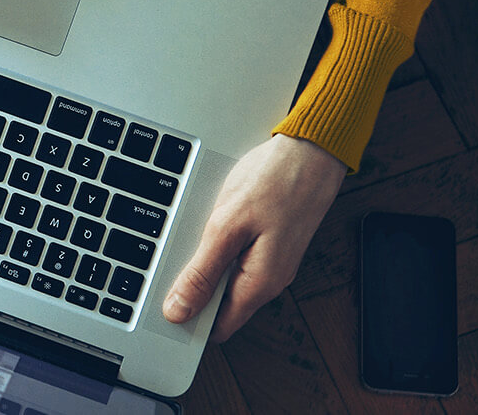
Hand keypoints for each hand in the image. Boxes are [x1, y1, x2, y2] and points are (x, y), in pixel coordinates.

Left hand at [162, 134, 345, 340]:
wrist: (312, 150)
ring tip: (198, 231)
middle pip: (221, 304)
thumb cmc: (275, 181)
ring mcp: (272, 262)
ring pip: (228, 278)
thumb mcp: (227, 227)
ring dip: (207, 263)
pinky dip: (220, 247)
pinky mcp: (271, 243)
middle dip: (195, 288)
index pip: (218, 327)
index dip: (189, 319)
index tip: (165, 302)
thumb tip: (179, 310)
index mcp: (259, 284)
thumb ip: (202, 273)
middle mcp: (270, 280)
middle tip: (177, 256)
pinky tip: (213, 222)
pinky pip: (238, 258)